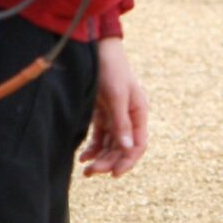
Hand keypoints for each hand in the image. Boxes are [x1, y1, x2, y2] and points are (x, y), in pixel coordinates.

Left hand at [79, 39, 148, 177]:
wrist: (96, 47)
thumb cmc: (110, 68)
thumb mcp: (116, 96)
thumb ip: (121, 123)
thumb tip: (127, 148)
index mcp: (139, 111)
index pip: (138, 144)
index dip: (127, 161)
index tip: (114, 174)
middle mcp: (129, 116)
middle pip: (122, 147)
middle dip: (109, 161)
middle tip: (91, 173)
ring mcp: (115, 114)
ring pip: (110, 144)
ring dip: (100, 158)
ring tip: (86, 170)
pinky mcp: (102, 112)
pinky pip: (100, 136)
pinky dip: (93, 147)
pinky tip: (84, 157)